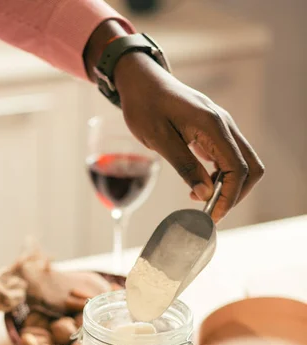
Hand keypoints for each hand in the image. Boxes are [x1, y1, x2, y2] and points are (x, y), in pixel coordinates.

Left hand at [114, 52, 264, 220]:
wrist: (141, 80)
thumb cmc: (145, 106)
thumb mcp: (160, 139)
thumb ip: (185, 166)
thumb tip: (205, 194)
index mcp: (213, 126)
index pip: (237, 169)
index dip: (229, 197)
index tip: (211, 216)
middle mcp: (225, 125)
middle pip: (251, 168)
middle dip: (235, 195)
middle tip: (210, 212)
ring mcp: (222, 127)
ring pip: (243, 163)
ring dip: (229, 187)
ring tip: (201, 199)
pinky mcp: (215, 131)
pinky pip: (230, 157)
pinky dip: (221, 176)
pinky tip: (200, 184)